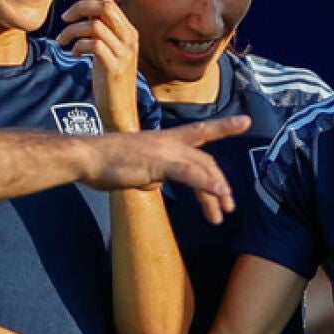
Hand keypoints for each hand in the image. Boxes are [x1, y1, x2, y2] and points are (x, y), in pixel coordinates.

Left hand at [56, 0, 140, 130]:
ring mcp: (124, 54)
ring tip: (62, 42)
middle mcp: (129, 39)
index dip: (85, 4)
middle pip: (104, 7)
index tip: (69, 16)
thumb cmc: (110, 81)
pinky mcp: (114, 68)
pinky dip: (79, 46)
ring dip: (72, 31)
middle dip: (79, 8)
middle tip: (64, 19)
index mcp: (129, 32)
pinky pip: (94, 45)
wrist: (120, 111)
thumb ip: (102, 32)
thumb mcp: (109, 51)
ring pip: (95, 26)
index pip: (108, 3)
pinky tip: (74, 54)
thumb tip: (83, 13)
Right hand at [81, 117, 252, 223]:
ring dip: (217, 189)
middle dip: (220, 183)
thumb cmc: (105, 164)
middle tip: (228, 205)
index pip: (200, 132)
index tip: (245, 121)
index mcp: (164, 140)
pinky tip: (218, 193)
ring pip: (201, 168)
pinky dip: (206, 183)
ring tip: (224, 211)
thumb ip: (152, 174)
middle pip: (205, 160)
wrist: (87, 158)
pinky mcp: (158, 163)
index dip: (223, 127)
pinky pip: (189, 174)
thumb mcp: (136, 169)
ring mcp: (164, 151)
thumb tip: (158, 184)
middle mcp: (169, 142)